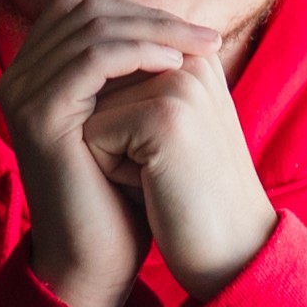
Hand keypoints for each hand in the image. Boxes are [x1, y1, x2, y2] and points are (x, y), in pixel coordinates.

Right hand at [0, 0, 273, 306]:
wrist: (96, 259)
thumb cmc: (119, 195)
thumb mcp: (127, 120)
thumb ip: (133, 72)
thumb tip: (177, 21)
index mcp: (35, 73)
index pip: (84, 7)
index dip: (141, 10)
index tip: (196, 30)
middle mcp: (18, 77)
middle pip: (84, 7)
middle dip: (152, 14)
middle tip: (207, 35)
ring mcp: (21, 93)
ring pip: (92, 27)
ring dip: (156, 30)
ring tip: (202, 49)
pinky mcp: (38, 115)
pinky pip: (93, 59)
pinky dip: (139, 53)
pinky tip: (175, 66)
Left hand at [79, 48, 276, 306]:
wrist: (233, 251)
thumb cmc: (192, 194)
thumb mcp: (166, 128)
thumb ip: (134, 86)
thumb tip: (73, 65)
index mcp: (194, 56)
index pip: (109, 67)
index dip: (116, 121)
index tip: (160, 152)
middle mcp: (191, 60)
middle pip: (96, 86)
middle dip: (109, 133)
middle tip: (161, 168)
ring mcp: (180, 85)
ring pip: (90, 108)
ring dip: (109, 151)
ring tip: (159, 175)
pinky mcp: (165, 116)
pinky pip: (93, 134)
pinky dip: (112, 170)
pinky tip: (156, 187)